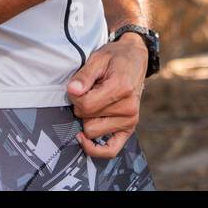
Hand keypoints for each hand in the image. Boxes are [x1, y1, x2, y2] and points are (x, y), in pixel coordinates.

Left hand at [67, 34, 148, 158]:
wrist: (135, 59)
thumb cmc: (115, 58)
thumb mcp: (98, 58)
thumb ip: (84, 75)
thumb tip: (72, 91)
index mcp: (121, 88)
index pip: (85, 104)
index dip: (75, 95)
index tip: (78, 86)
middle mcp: (128, 108)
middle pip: (87, 119)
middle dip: (81, 106)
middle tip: (90, 91)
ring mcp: (130, 120)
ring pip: (92, 132)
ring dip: (88, 119)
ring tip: (97, 101)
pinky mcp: (129, 128)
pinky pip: (110, 149)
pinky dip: (96, 149)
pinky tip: (85, 138)